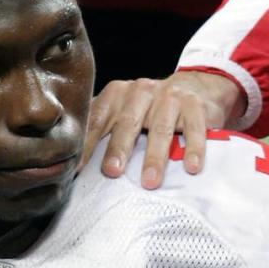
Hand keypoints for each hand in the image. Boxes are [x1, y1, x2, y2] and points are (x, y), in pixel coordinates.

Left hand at [82, 71, 244, 187]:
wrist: (195, 86)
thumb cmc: (150, 108)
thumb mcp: (124, 112)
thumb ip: (103, 129)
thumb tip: (73, 162)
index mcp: (116, 94)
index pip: (98, 119)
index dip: (88, 144)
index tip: (78, 169)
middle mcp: (140, 91)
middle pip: (127, 122)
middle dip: (118, 148)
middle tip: (111, 172)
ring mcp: (169, 96)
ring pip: (161, 128)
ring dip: (155, 157)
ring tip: (150, 181)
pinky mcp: (195, 104)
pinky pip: (194, 128)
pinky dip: (194, 148)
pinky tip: (192, 168)